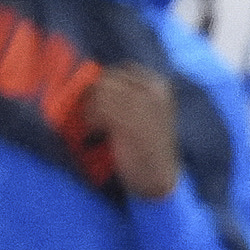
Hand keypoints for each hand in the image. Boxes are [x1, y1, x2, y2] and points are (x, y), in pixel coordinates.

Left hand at [84, 63, 183, 200]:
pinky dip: (92, 121)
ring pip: (101, 92)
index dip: (104, 86)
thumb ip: (124, 95)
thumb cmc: (145, 147)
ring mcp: (143, 105)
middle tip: (97, 119)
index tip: (101, 104)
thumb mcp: (142, 114)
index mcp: (159, 87)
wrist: (156, 178)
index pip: (121, 71)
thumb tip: (90, 76)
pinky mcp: (130, 120)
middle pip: (108, 80)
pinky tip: (99, 134)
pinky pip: (99, 108)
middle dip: (96, 98)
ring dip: (92, 110)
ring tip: (98, 128)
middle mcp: (154, 91)